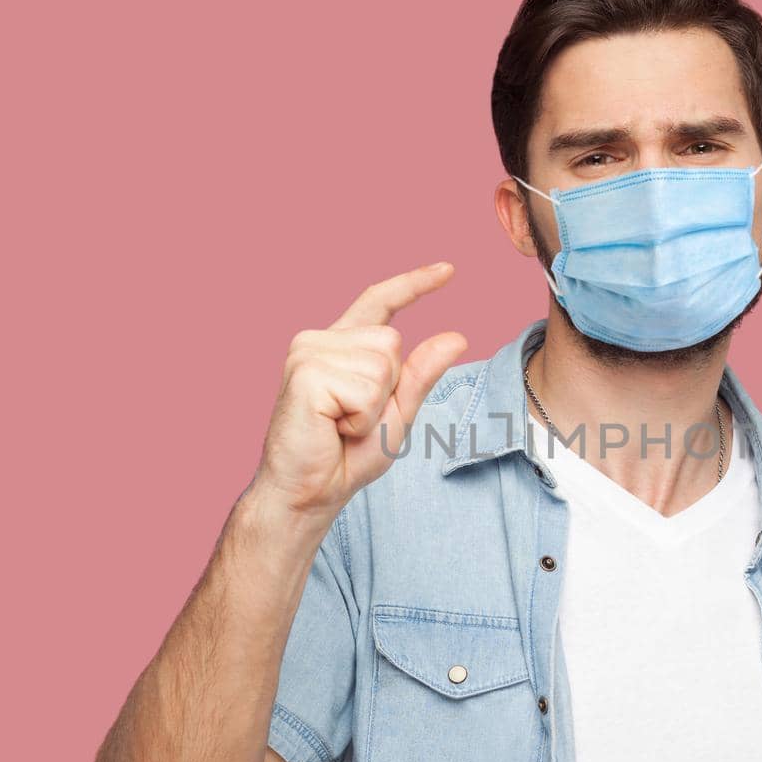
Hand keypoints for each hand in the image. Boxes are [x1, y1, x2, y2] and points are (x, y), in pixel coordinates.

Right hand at [250, 262, 465, 520]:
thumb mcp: (397, 413)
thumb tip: (457, 337)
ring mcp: (308, 352)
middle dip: (388, 390)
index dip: (414, 284)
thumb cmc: (346, 456)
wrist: (308, 492)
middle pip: (392, 342)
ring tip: (340, 425)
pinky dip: (360, 419)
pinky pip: (365, 389)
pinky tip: (332, 428)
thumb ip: (421, 375)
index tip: (449, 269)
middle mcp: (320, 340)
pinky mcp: (305, 373)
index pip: (380, 301)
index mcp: (342, 346)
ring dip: (373, 408)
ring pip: (382, 366)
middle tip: (353, 420)